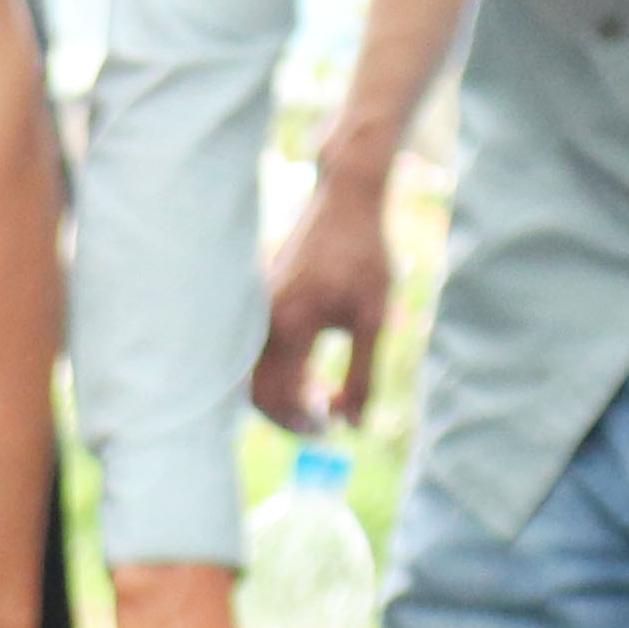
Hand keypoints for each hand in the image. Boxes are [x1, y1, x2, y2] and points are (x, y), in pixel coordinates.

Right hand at [251, 161, 392, 429]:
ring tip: (320, 401)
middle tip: (327, 424)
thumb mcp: (375, 317)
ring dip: (282, 401)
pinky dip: (277, 380)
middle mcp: (265, 324)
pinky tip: (308, 378)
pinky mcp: (259, 310)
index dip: (307, 422)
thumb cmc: (366, 254)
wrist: (345, 202)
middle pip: (260, 397)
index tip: (336, 425)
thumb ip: (365, 375)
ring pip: (253, 382)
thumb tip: (356, 425)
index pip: (285, 398)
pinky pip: (256, 360)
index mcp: (292, 326)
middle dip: (290, 419)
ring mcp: (257, 316)